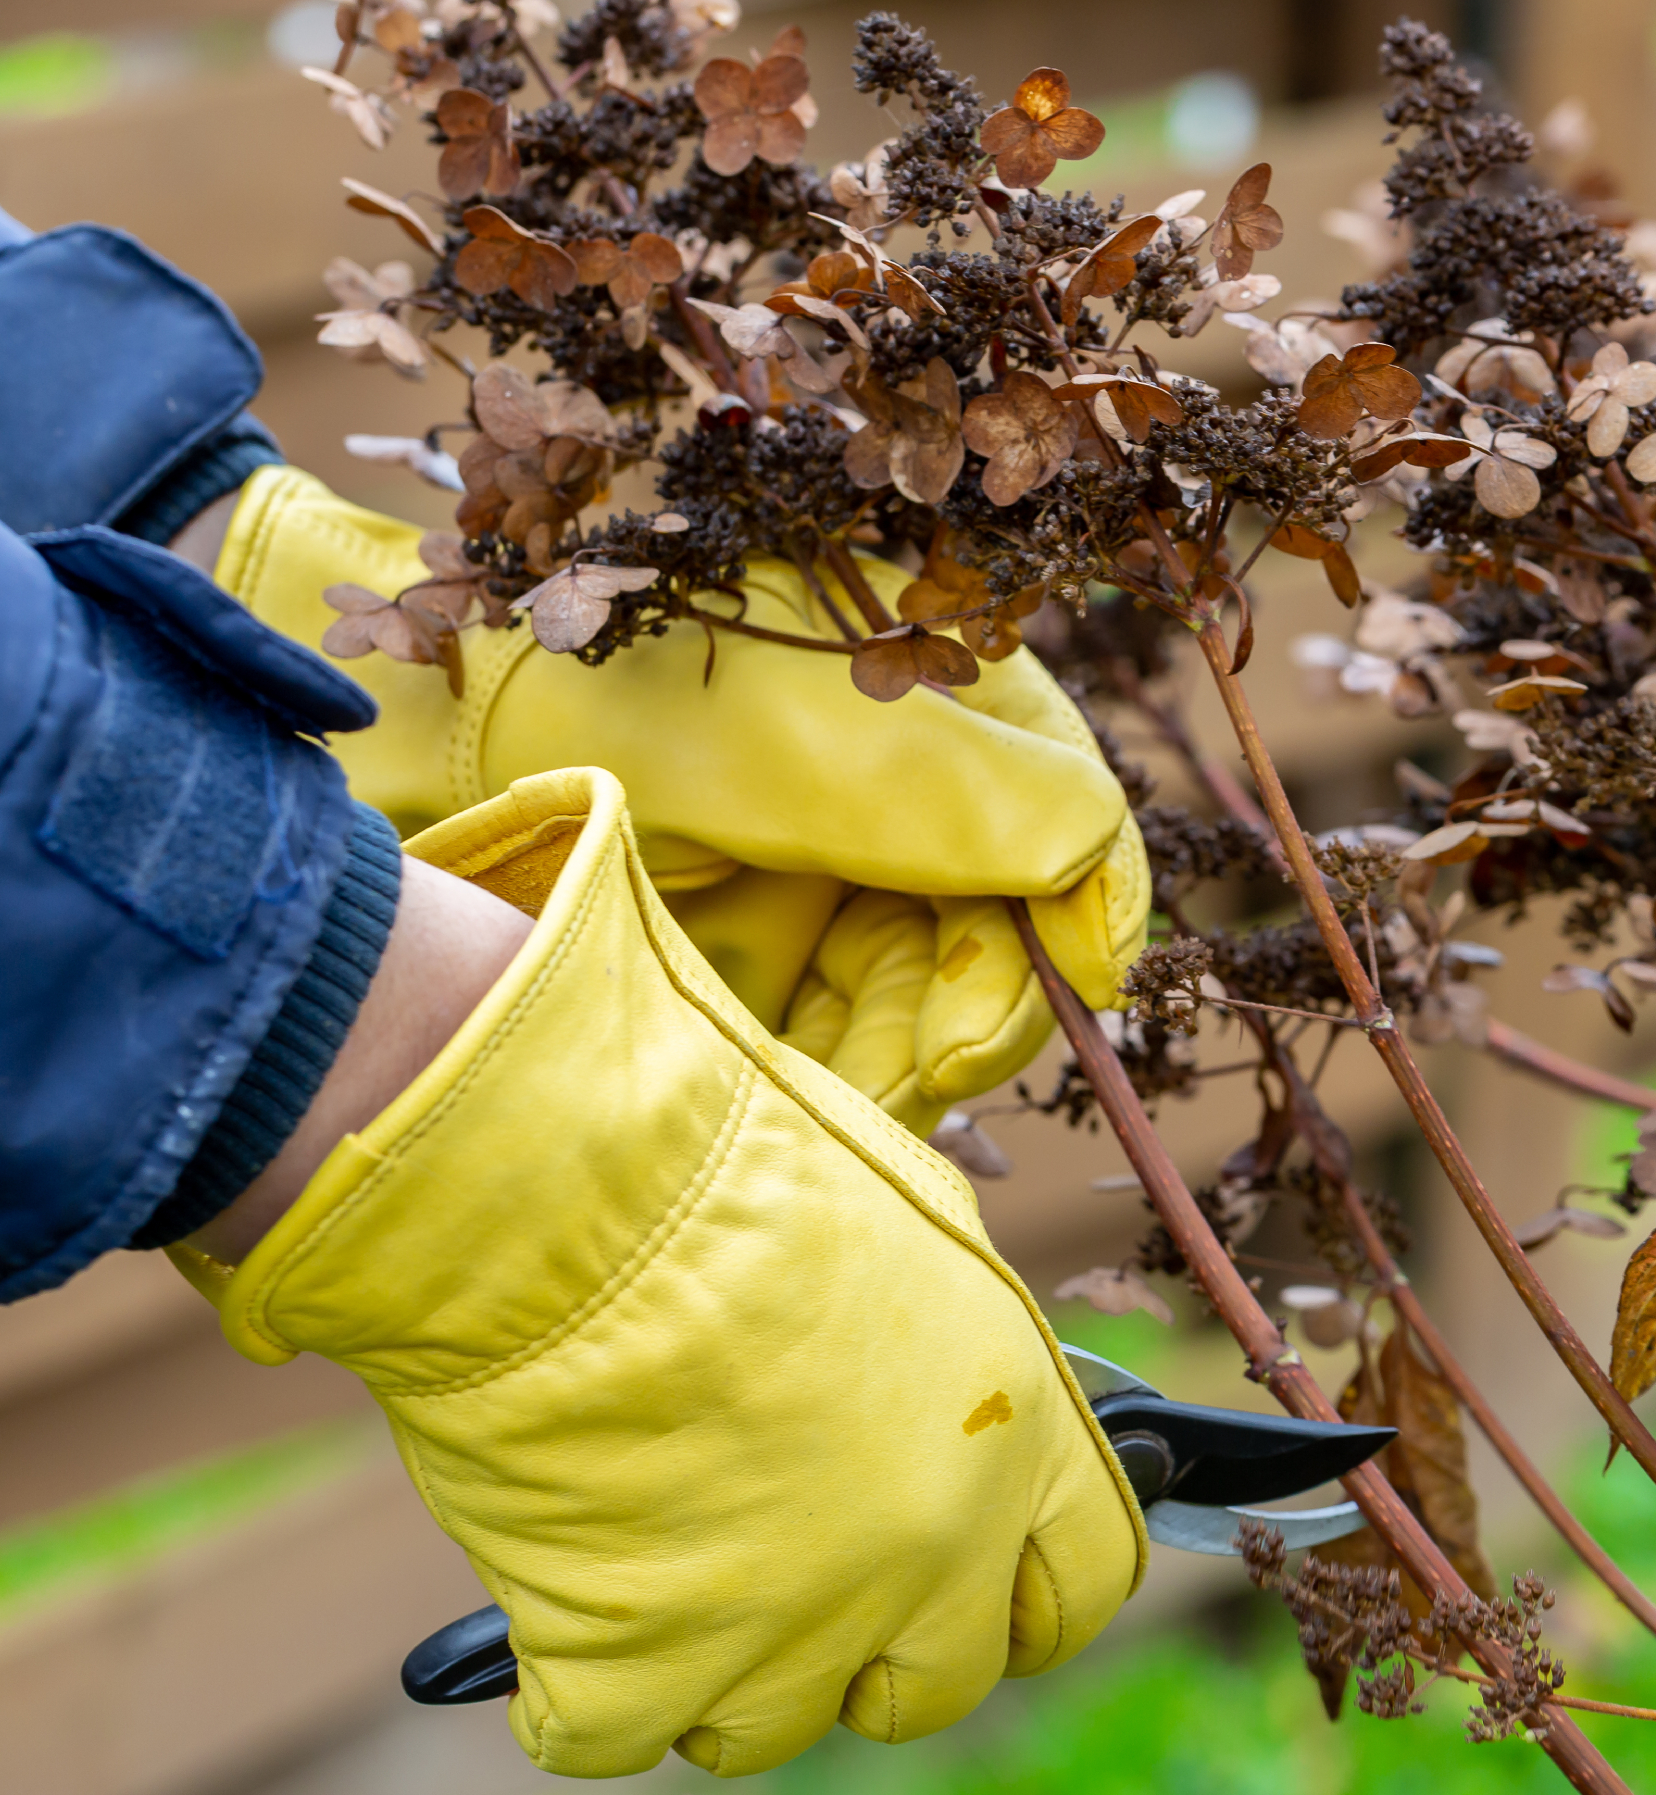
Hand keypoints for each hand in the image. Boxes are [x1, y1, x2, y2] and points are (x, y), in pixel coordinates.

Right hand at [173, 768, 1142, 1775]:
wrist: (576, 1182)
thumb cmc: (734, 1152)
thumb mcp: (912, 1213)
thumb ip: (954, 1343)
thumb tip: (949, 1391)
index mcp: (1009, 1426)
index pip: (1082, 1581)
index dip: (1024, 1589)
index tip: (975, 1585)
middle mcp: (930, 1544)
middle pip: (939, 1680)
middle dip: (874, 1637)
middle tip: (788, 1552)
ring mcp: (793, 1622)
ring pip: (775, 1718)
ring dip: (721, 1651)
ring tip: (660, 1523)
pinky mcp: (642, 1667)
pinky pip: (615, 1729)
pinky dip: (583, 1673)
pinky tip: (567, 1563)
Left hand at [200, 468, 1149, 1131]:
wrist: (414, 737)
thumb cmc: (611, 692)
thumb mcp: (801, 731)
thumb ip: (974, 791)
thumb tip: (1103, 868)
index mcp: (919, 705)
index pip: (1060, 808)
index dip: (1089, 898)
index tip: (1088, 986)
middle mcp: (884, 796)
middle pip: (990, 928)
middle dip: (971, 1005)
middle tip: (926, 1066)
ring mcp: (813, 878)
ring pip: (910, 1002)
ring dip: (896, 1059)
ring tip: (843, 1095)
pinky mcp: (744, 955)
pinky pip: (823, 1042)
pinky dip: (824, 1082)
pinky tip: (795, 1102)